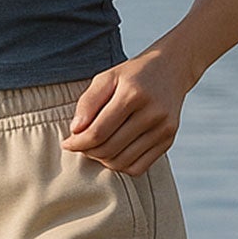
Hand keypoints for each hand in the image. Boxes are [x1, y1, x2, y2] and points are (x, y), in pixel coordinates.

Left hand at [60, 49, 188, 174]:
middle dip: (88, 151)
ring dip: (102, 160)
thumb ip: (88, 102)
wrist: (170, 70)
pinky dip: (120, 165)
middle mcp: (152, 113)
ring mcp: (163, 129)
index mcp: (133, 94)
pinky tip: (114, 152)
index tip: (67, 143)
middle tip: (80, 144)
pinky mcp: (168, 140)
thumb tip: (76, 131)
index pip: (98, 132)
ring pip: (122, 162)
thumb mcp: (106, 78)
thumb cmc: (131, 75)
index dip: (77, 143)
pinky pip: (138, 168)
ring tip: (96, 147)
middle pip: (109, 149)